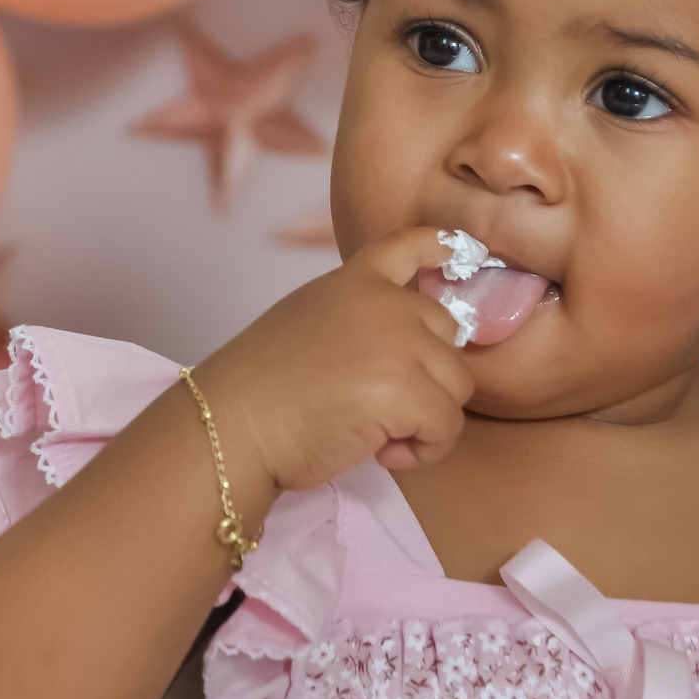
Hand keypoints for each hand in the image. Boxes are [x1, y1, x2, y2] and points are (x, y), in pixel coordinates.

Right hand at [198, 227, 474, 492]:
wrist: (233, 423)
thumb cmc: (259, 389)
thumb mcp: (308, 321)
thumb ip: (356, 318)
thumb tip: (399, 347)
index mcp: (356, 281)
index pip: (410, 245)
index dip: (443, 246)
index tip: (465, 247)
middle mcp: (386, 302)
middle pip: (450, 335)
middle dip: (427, 375)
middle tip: (379, 407)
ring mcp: (400, 342)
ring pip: (456, 386)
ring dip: (426, 419)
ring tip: (377, 435)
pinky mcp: (408, 390)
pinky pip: (447, 427)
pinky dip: (424, 450)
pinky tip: (382, 453)